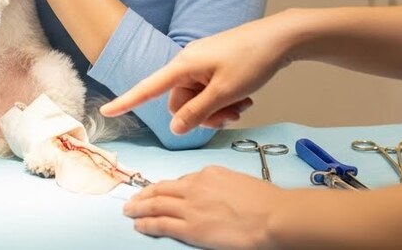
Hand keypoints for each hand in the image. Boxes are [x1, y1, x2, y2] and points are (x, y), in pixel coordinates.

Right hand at [100, 12, 299, 133]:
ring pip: (198, 100)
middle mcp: (189, 63)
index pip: (148, 87)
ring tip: (240, 107)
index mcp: (184, 65)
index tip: (107, 111)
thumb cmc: (252, 60)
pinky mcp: (217, 66)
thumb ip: (197, 112)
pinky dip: (224, 99)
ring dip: (217, 110)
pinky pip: (210, 91)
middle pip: (180, 102)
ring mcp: (204, 64)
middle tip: (229, 116)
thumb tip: (174, 128)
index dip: (127, 101)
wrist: (281, 38)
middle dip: (201, 115)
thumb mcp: (224, 93)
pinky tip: (243, 99)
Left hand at [123, 167, 280, 249]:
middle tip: (134, 198)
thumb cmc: (266, 202)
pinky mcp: (189, 227)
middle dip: (145, 193)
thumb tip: (217, 194)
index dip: (167, 187)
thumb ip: (222, 186)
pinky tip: (139, 225)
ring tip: (129, 211)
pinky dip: (146, 223)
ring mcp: (190, 207)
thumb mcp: (240, 183)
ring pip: (156, 204)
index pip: (182, 180)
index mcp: (209, 174)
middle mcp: (195, 186)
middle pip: (162, 189)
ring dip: (139, 207)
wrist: (272, 216)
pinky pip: (160, 223)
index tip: (160, 190)